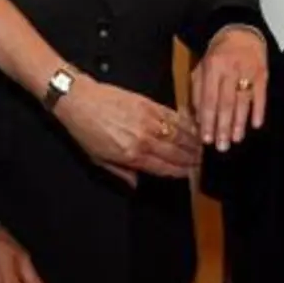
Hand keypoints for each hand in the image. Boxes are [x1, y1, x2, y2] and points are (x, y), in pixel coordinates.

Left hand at [53, 76, 200, 177]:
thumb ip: (122, 172)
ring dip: (194, 142)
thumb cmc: (86, 129)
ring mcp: (149, 120)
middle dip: (192, 159)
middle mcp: (144, 139)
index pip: (164, 167)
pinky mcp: (149, 104)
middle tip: (203, 163)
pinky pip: (173, 115)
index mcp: (132, 155)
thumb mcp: (99, 159)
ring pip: (179, 134)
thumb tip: (136, 182)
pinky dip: (186, 123)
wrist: (80, 100)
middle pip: (176, 153)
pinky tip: (193, 127)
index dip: (181, 172)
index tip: (191, 174)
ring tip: (203, 148)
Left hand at [191, 26, 268, 150]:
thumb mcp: (202, 68)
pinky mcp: (262, 73)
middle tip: (221, 146)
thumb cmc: (218, 55)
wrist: (241, 34)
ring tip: (235, 140)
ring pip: (243, 101)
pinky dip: (259, 110)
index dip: (207, 121)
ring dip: (239, 123)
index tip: (206, 139)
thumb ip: (198, 92)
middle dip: (223, 127)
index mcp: (211, 68)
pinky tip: (255, 125)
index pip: (208, 99)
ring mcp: (248, 71)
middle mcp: (229, 69)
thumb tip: (198, 119)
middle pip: (225, 103)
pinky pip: (261, 95)